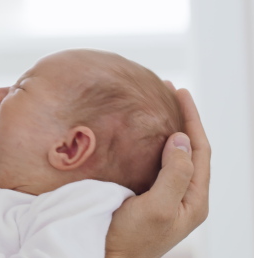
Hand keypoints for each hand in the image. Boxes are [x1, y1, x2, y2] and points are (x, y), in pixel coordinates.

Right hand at [105, 88, 210, 257]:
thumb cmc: (131, 240)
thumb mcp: (158, 208)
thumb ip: (174, 174)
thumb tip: (181, 139)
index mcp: (194, 199)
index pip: (200, 150)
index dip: (192, 119)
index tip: (179, 93)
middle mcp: (185, 196)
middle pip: (191, 149)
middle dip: (184, 119)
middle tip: (169, 91)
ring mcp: (168, 196)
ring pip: (176, 155)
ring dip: (170, 129)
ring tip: (159, 106)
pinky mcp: (149, 196)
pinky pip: (159, 164)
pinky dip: (156, 144)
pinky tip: (144, 135)